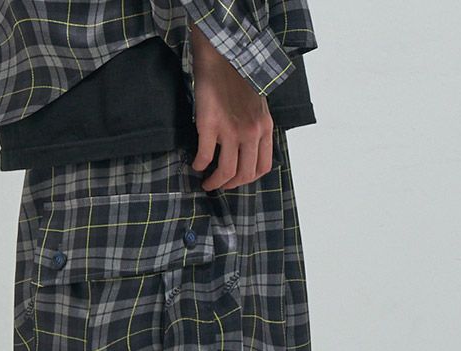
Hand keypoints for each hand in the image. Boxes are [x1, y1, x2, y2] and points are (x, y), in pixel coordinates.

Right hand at [189, 21, 273, 190]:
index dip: (248, 179)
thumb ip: (256, 126)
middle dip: (230, 185)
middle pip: (244, 174)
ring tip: (206, 182)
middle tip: (219, 184)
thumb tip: (247, 149)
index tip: (237, 179)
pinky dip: (199, 165)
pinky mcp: (210, 125)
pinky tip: (195, 164)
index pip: (262, 167)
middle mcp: (251, 132)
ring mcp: (231, 130)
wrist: (223, 55)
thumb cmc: (238, 77)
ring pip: (226, 171)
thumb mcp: (258, 104)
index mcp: (264, 128)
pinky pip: (205, 156)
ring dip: (215, 182)